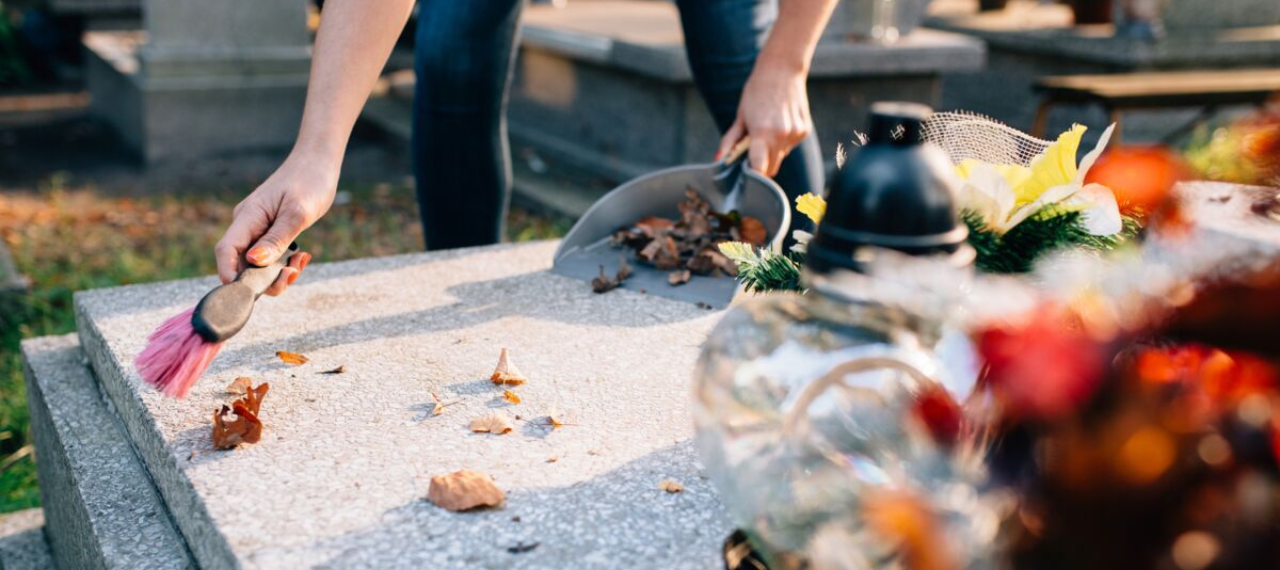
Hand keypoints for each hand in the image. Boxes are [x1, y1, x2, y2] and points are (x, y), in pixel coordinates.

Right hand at [214, 152, 337, 295]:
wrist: (319, 162)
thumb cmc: (310, 181)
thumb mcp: (297, 213)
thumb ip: (277, 239)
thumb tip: (253, 262)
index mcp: (248, 217)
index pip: (227, 250)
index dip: (229, 274)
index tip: (242, 293)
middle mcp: (248, 224)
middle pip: (242, 263)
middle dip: (264, 278)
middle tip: (291, 275)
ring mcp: (258, 229)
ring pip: (258, 264)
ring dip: (279, 272)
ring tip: (301, 262)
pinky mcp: (270, 232)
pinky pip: (271, 256)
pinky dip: (285, 263)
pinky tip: (302, 257)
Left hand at [716, 67, 812, 177]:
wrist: (782, 69)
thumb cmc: (756, 92)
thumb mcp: (740, 116)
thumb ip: (730, 141)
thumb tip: (718, 159)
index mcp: (762, 133)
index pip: (760, 170)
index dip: (753, 175)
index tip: (746, 173)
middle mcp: (782, 136)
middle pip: (771, 168)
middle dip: (761, 164)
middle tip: (753, 147)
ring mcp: (795, 134)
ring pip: (781, 157)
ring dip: (773, 151)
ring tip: (768, 127)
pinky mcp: (804, 130)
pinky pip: (790, 146)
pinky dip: (784, 141)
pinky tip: (780, 122)